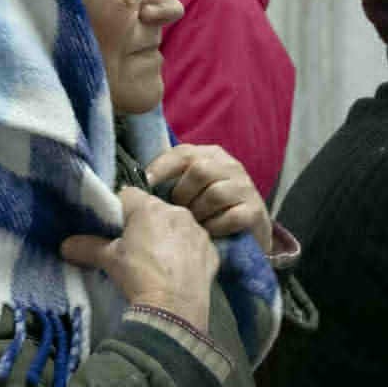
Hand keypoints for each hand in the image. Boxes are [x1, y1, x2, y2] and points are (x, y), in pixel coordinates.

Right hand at [61, 188, 218, 330]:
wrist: (174, 310)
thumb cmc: (139, 277)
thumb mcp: (109, 260)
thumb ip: (87, 248)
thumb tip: (65, 246)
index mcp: (149, 208)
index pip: (128, 195)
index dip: (118, 210)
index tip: (114, 228)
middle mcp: (177, 212)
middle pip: (155, 210)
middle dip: (144, 223)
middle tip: (134, 247)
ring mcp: (198, 231)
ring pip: (177, 225)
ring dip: (168, 236)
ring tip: (158, 261)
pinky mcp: (211, 251)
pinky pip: (194, 245)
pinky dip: (186, 253)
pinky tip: (177, 271)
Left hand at [145, 144, 273, 253]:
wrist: (246, 233)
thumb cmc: (209, 211)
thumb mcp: (190, 190)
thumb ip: (169, 182)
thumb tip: (132, 188)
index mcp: (212, 155)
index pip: (183, 153)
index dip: (162, 168)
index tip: (145, 186)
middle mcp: (231, 166)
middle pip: (200, 171)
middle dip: (183, 194)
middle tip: (178, 212)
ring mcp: (246, 187)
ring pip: (214, 194)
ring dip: (198, 214)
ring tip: (194, 224)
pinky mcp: (255, 211)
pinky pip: (229, 217)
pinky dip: (215, 227)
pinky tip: (210, 233)